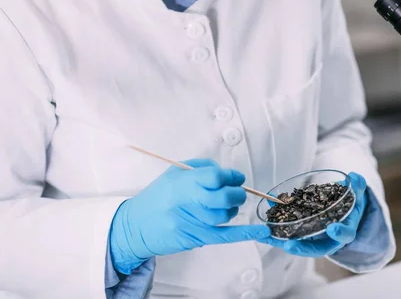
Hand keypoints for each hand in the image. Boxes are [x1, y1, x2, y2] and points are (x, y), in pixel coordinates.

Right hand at [109, 159, 270, 274]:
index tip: (237, 177)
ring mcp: (192, 222)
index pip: (216, 177)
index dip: (232, 176)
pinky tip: (260, 230)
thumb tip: (226, 173)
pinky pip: (225, 235)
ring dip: (232, 209)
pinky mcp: (195, 238)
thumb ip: (201, 168)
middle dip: (237, 193)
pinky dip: (245, 233)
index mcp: (183, 182)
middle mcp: (188, 201)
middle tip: (238, 192)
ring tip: (227, 205)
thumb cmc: (157, 197)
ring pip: (225, 215)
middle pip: (224, 197)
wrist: (134, 226)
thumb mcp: (174, 173)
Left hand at [259, 172, 367, 257]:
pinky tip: (263, 224)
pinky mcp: (300, 231)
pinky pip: (288, 233)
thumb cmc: (350, 204)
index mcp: (344, 231)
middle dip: (301, 248)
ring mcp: (312, 236)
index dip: (339, 233)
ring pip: (297, 243)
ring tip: (267, 236)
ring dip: (281, 241)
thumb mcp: (356, 194)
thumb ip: (357, 186)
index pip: (343, 236)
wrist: (343, 209)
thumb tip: (354, 176)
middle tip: (289, 245)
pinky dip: (275, 230)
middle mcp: (327, 239)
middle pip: (314, 248)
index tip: (333, 229)